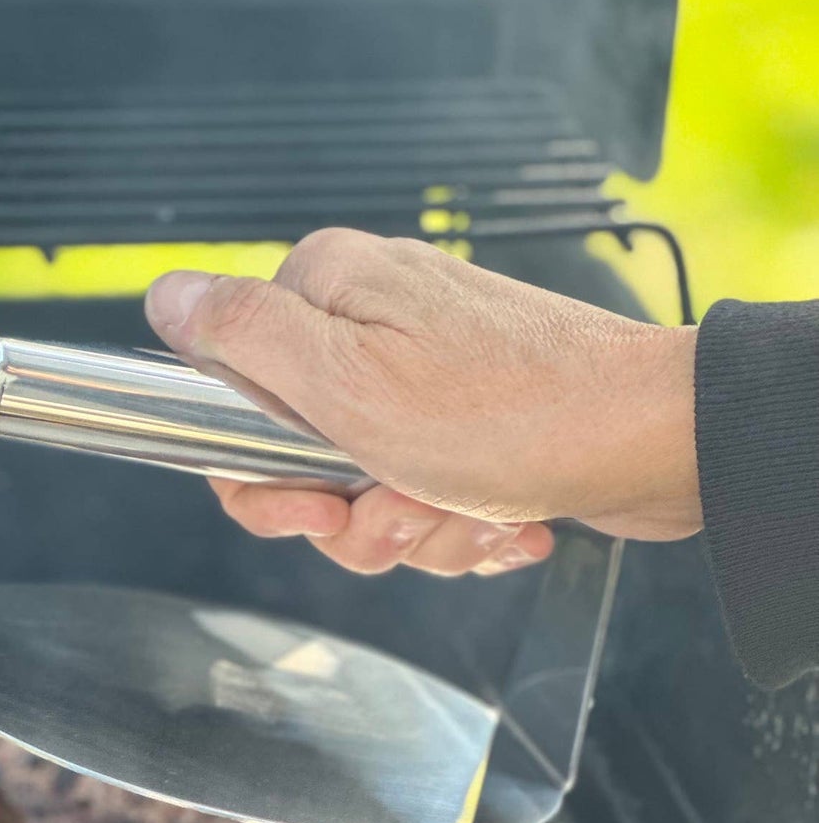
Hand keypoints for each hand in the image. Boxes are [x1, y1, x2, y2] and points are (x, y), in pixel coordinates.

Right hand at [144, 230, 698, 576]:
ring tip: (470, 510)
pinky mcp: (468, 416)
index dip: (264, 478)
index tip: (315, 504)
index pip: (232, 400)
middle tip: (404, 509)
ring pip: (362, 490)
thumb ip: (242, 336)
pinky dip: (454, 523)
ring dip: (413, 528)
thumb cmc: (508, 415)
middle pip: (299, 459)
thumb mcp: (346, 382)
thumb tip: (164, 295)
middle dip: (352, 516)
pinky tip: (499, 518)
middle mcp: (371, 321)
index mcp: (328, 294)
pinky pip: (421, 492)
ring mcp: (423, 370)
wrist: (658, 442)